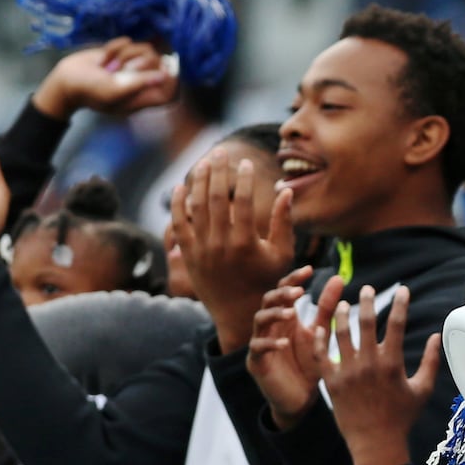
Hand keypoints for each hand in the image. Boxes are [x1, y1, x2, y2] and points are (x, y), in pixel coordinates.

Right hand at [32, 38, 176, 119]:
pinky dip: (115, 47)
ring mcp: (130, 67)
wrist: (65, 80)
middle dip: (140, 60)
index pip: (168, 91)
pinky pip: (127, 42)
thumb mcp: (113, 89)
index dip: (172, 79)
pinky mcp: (119, 54)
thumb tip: (163, 76)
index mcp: (141, 98)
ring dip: (126, 53)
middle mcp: (139, 82)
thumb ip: (138, 84)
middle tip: (122, 69)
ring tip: (110, 66)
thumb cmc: (88, 90)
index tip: (166, 66)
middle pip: (158, 63)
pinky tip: (104, 58)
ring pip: (144, 49)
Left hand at [171, 148, 294, 352]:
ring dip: (198, 181)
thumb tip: (286, 190)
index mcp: (245, 243)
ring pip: (195, 207)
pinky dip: (178, 204)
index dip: (243, 179)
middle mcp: (220, 245)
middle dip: (218, 171)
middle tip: (221, 152)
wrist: (238, 312)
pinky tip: (181, 186)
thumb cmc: (266, 281)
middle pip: (214, 198)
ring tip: (204, 162)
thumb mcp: (282, 254)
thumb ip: (283, 221)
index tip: (246, 162)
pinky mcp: (188, 254)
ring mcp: (201, 250)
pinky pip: (178, 224)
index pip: (241, 201)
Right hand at [248, 271, 342, 427]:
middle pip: (268, 299)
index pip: (285, 290)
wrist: (302, 398)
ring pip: (259, 319)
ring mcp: (260, 341)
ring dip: (275, 314)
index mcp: (286, 316)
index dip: (294, 278)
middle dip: (282, 293)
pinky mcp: (256, 361)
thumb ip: (327, 308)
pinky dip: (270, 343)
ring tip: (291, 314)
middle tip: (299, 292)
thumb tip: (339, 277)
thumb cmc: (310, 364)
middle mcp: (270, 325)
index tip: (310, 269)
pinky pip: (258, 347)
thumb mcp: (321, 334)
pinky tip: (284, 343)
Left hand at [316, 284, 440, 464]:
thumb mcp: (422, 389)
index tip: (402, 289)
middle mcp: (369, 364)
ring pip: (341, 334)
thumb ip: (431, 361)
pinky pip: (322, 356)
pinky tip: (320, 328)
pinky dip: (320, 340)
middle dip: (367, 301)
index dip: (400, 303)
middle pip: (367, 322)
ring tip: (341, 304)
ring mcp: (348, 372)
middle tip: (366, 288)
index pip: (397, 324)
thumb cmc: (402, 418)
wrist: (376, 444)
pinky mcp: (332, 383)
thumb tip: (437, 336)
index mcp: (392, 364)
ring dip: (341, 315)